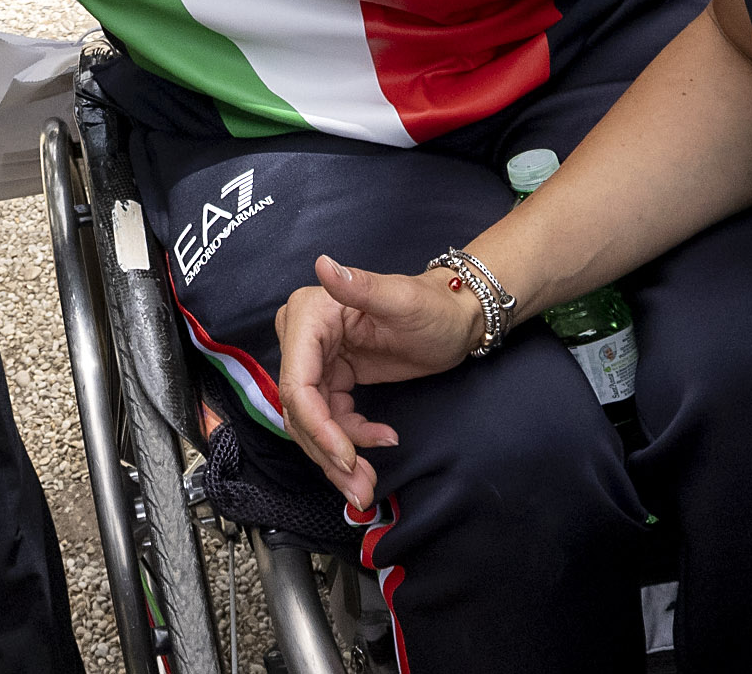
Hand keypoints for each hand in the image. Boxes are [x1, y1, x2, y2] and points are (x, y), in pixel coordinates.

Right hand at [275, 253, 485, 511]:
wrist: (455, 319)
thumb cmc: (434, 305)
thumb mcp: (402, 299)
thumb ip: (361, 286)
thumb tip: (324, 266)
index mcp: (311, 314)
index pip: (296, 383)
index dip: (316, 426)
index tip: (345, 457)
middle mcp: (304, 336)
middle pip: (300, 410)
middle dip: (327, 451)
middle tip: (359, 485)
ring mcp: (316, 360)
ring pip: (311, 422)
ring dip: (335, 457)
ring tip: (366, 483)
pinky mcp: (332, 379)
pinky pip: (328, 421)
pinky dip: (349, 441)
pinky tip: (382, 440)